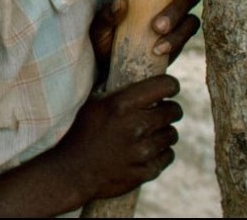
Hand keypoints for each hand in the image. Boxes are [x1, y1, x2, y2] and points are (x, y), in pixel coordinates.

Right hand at [55, 74, 182, 200]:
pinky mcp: (146, 171)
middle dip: (169, 109)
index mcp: (121, 104)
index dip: (170, 86)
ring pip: (172, 134)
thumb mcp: (93, 104)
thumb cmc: (80, 133)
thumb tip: (135, 74)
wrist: (72, 173)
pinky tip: (146, 151)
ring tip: (149, 133)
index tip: (169, 89)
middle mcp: (136, 126)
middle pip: (174, 111)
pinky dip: (161, 153)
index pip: (165, 86)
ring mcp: (143, 151)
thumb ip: (117, 90)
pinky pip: (168, 155)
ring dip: (164, 132)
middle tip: (160, 111)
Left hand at [91, 0, 202, 71]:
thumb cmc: (104, 36)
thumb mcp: (100, 24)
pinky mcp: (179, 38)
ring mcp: (177, 19)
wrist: (107, 63)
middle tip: (158, 24)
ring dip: (176, 26)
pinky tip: (159, 49)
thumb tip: (120, 2)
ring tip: (156, 35)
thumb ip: (107, 15)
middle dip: (179, 5)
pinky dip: (176, 41)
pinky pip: (187, 36)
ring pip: (191, 17)